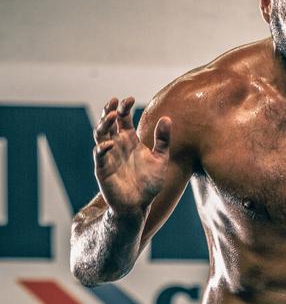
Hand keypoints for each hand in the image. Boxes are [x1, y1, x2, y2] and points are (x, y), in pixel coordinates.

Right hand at [93, 97, 170, 216]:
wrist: (140, 204)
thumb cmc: (150, 182)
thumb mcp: (161, 158)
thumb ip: (163, 140)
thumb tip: (167, 118)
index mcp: (129, 140)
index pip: (123, 118)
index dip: (124, 107)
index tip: (130, 99)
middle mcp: (117, 145)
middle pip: (108, 122)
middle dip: (109, 110)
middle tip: (114, 101)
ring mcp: (108, 156)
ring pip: (99, 135)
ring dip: (103, 124)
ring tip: (111, 116)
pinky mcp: (102, 169)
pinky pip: (99, 155)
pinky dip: (102, 148)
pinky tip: (110, 144)